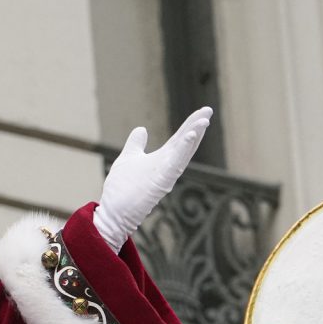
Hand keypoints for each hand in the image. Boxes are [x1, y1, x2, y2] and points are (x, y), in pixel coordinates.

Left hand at [93, 107, 213, 251]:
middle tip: (209, 110)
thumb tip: (141, 129)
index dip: (190, 125)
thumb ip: (136, 144)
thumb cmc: (122, 189)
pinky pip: (175, 164)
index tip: (202, 111)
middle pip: (185, 143)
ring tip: (204, 120)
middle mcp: (167, 166)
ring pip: (184, 152)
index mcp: (162, 159)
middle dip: (197, 127)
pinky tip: (191, 136)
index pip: (179, 139)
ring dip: (194, 136)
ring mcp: (166, 174)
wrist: (113, 213)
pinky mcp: (162, 182)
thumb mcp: (128, 158)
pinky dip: (183, 150)